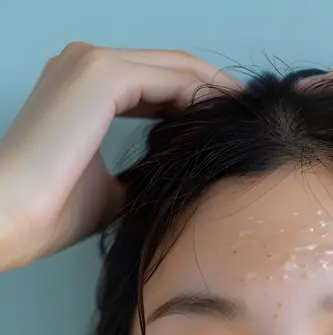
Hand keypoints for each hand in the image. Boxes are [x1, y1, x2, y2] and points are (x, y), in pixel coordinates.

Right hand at [0, 42, 237, 271]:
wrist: (12, 216)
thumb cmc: (51, 211)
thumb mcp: (110, 190)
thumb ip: (138, 175)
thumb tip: (168, 183)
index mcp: (84, 87)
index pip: (157, 84)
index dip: (198, 103)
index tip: (230, 129)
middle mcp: (86, 64)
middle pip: (171, 69)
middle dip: (215, 92)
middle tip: (251, 119)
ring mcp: (91, 63)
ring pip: (175, 68)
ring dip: (215, 91)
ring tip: (246, 119)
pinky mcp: (100, 75)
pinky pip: (170, 78)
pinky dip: (202, 95)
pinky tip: (225, 118)